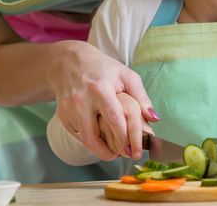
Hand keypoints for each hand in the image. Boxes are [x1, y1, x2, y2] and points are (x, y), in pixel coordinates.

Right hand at [49, 40, 158, 160]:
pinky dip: (89, 140)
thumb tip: (154, 119)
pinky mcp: (62, 115)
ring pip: (84, 140)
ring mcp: (68, 108)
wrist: (69, 61)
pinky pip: (77, 135)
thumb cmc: (103, 69)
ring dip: (99, 149)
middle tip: (123, 155)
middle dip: (108, 152)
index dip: (124, 137)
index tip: (133, 150)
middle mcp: (81, 100)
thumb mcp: (125, 75)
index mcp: (100, 88)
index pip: (114, 118)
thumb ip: (141, 97)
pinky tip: (100, 136)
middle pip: (92, 137)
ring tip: (113, 150)